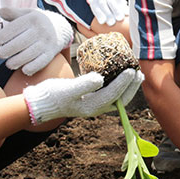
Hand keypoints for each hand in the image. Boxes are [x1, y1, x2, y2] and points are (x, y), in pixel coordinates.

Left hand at [0, 7, 72, 74]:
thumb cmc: (37, 21)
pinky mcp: (51, 53)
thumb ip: (13, 13)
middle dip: (8, 49)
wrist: (60, 27)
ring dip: (18, 60)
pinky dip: (33, 67)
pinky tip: (24, 70)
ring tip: (9, 64)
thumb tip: (0, 11)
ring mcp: (47, 42)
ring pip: (31, 53)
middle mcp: (41, 30)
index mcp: (33, 18)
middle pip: (22, 42)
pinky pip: (42, 62)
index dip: (4, 35)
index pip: (16, 27)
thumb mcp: (27, 13)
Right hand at [23, 68, 142, 123]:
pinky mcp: (90, 99)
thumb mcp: (67, 88)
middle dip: (131, 87)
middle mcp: (96, 108)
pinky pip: (109, 93)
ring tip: (134, 75)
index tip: (131, 70)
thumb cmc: (52, 95)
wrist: (40, 103)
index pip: (113, 94)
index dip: (124, 83)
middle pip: (120, 99)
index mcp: (92, 107)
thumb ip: (84, 84)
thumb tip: (100, 79)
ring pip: (116, 97)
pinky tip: (118, 76)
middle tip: (139, 73)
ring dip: (127, 87)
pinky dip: (117, 85)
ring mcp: (93, 104)